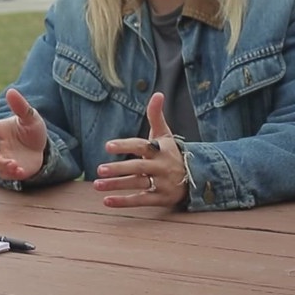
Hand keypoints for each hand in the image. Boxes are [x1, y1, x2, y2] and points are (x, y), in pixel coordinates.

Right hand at [0, 88, 48, 180]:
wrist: (42, 148)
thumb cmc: (32, 129)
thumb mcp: (30, 117)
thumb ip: (20, 106)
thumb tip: (11, 91)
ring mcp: (2, 158)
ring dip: (1, 164)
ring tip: (14, 164)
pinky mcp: (9, 170)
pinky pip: (5, 174)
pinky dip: (11, 173)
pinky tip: (20, 170)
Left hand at [92, 92, 188, 208]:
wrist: (197, 177)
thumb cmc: (172, 153)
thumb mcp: (165, 134)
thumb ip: (156, 115)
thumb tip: (158, 93)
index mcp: (160, 149)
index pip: (141, 146)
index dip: (125, 145)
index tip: (107, 146)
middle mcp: (161, 166)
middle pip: (138, 167)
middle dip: (118, 169)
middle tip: (99, 170)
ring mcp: (162, 183)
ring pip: (137, 184)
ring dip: (117, 185)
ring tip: (97, 185)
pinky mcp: (162, 198)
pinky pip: (141, 200)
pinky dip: (124, 201)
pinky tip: (107, 201)